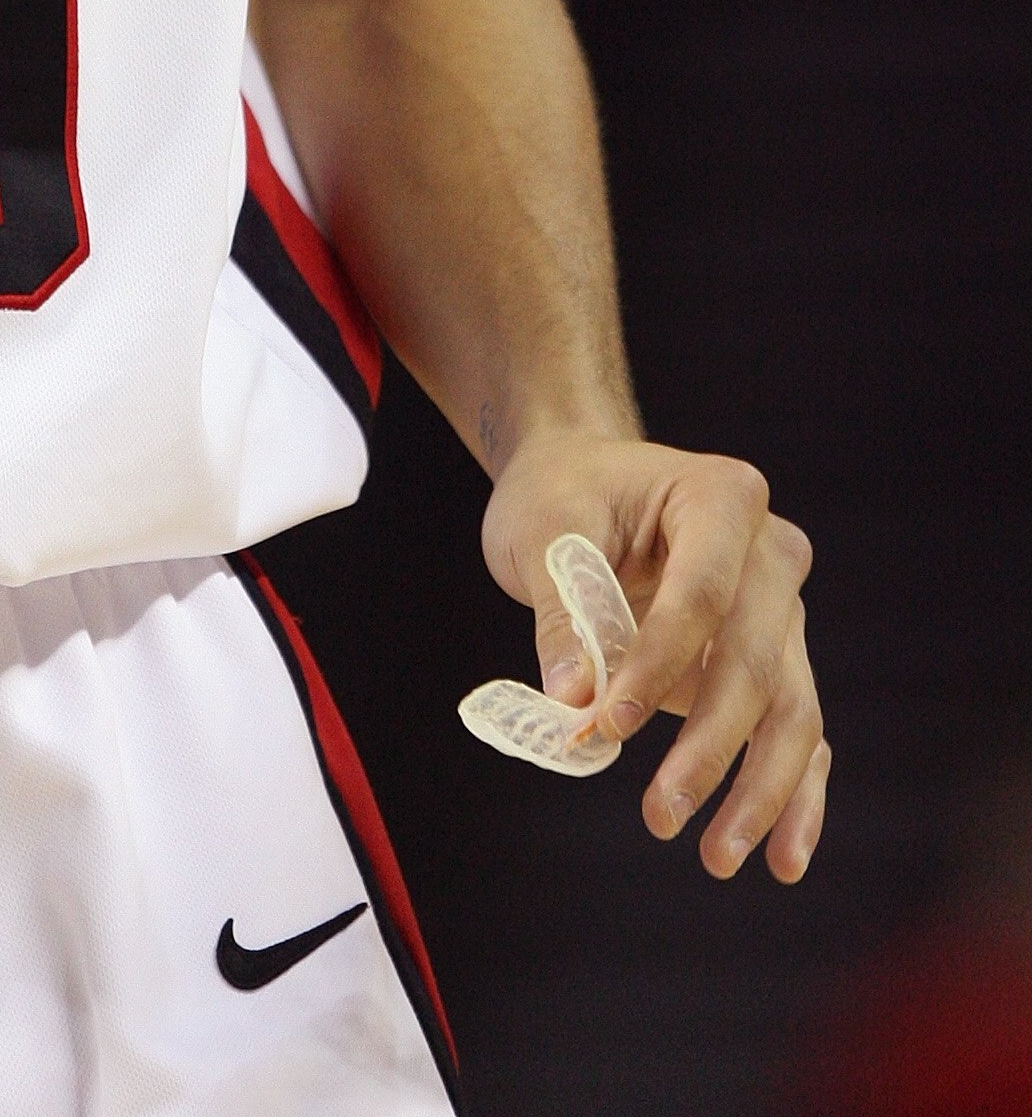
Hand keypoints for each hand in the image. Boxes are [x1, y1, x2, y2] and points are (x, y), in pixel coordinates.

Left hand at [481, 428, 828, 881]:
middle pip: (755, 662)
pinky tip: (781, 859)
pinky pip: (799, 733)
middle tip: (660, 816)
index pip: (702, 594)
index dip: (659, 664)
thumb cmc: (562, 495)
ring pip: (792, 710)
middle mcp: (769, 555)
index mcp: (722, 498)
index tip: (610, 725)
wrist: (584, 483)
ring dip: (761, 791)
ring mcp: (782, 613)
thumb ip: (562, 613)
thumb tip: (572, 702)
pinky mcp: (776, 663)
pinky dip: (795, 797)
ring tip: (717, 856)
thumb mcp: (542, 530)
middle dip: (712, 747)